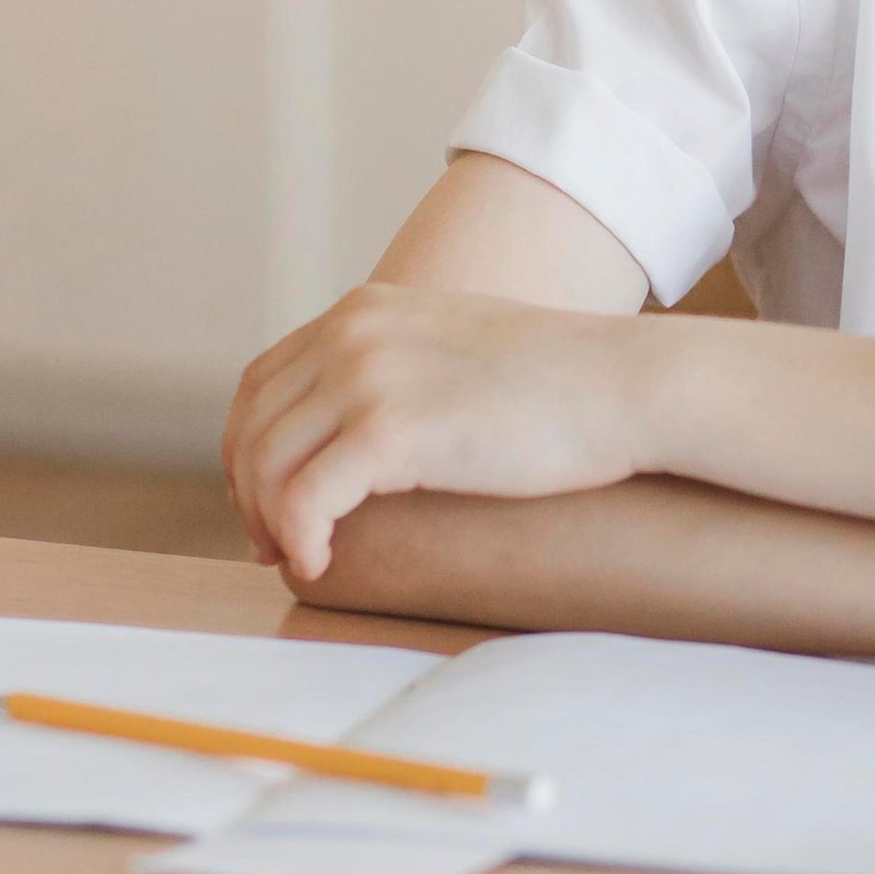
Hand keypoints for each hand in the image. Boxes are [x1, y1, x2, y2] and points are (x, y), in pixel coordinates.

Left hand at [225, 285, 653, 579]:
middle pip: (254, 425)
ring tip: (298, 557)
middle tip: (272, 544)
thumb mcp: (458, 348)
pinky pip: (305, 498)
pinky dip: (300, 539)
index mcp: (364, 311)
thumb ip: (406, 366)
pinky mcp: (392, 431)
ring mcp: (368, 377)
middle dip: (250, 492)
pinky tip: (320, 562)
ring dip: (271, 522)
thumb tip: (373, 427)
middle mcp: (353, 334)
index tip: (268, 501)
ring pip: (269, 466)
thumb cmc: (561, 385)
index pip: (263, 382)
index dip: (250, 448)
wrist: (624, 384)